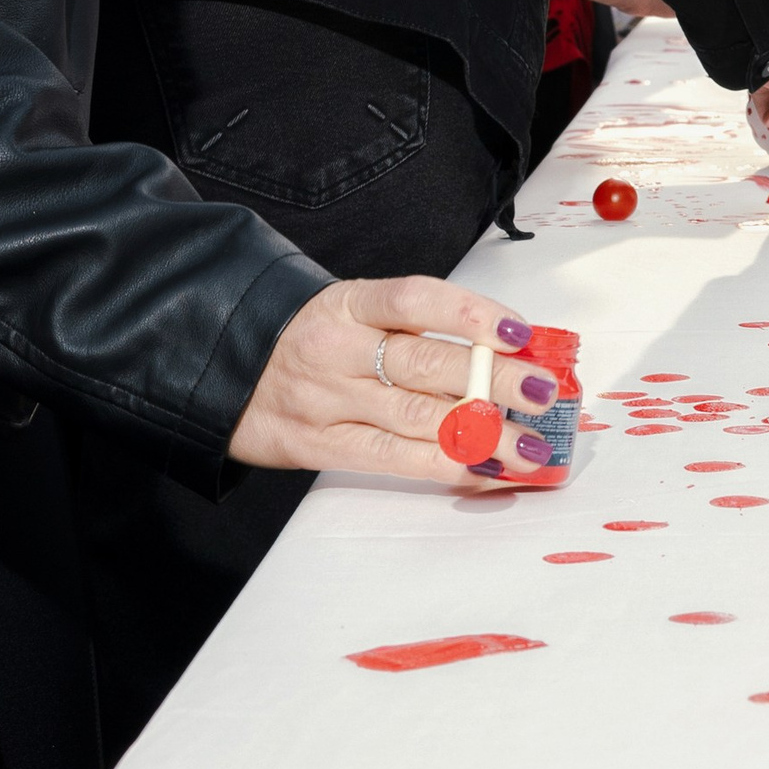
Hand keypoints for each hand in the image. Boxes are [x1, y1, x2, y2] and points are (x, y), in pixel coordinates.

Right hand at [229, 275, 565, 482]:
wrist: (225, 367)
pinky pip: (389, 459)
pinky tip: (482, 469)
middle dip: (492, 380)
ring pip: (414, 417)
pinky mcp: (316, 445)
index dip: (471, 313)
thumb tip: (506, 350)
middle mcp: (337, 349)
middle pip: (425, 363)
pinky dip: (442, 464)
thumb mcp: (353, 312)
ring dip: (481, 433)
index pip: (416, 299)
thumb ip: (416, 327)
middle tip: (543, 392)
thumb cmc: (311, 337)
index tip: (520, 333)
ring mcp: (325, 400)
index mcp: (350, 304)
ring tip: (529, 445)